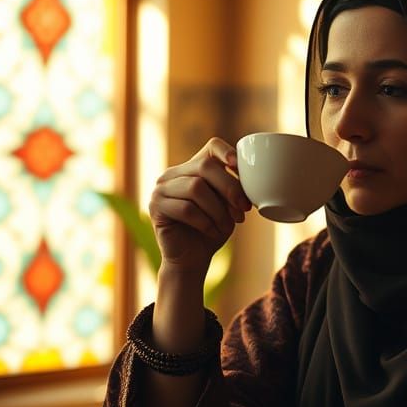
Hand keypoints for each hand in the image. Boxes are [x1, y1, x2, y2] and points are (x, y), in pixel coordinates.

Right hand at [149, 138, 252, 274]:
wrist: (192, 260)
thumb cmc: (213, 230)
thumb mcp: (228, 206)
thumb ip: (233, 189)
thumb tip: (250, 177)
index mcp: (193, 168)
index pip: (211, 146)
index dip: (227, 152)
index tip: (238, 167)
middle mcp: (173, 174)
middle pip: (205, 167)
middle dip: (229, 188)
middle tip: (243, 209)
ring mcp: (161, 189)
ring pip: (196, 187)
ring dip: (218, 209)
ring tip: (227, 225)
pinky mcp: (155, 207)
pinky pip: (186, 208)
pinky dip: (205, 221)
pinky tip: (212, 231)